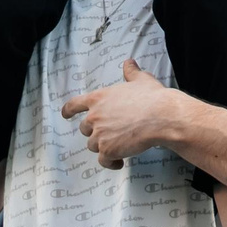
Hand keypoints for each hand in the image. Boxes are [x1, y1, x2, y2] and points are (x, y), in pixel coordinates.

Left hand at [59, 59, 180, 167]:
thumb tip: (129, 63)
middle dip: (95, 132)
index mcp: (98, 98)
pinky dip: (111, 163)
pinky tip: (120, 163)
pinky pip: (103, 161)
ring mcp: (99, 135)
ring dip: (104, 147)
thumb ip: (131, 72)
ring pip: (93, 145)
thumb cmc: (151, 97)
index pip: (74, 104)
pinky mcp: (107, 150)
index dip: (68, 110)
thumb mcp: (140, 79)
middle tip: (111, 133)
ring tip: (119, 147)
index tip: (66, 115)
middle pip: (84, 129)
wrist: (160, 116)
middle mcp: (94, 117)